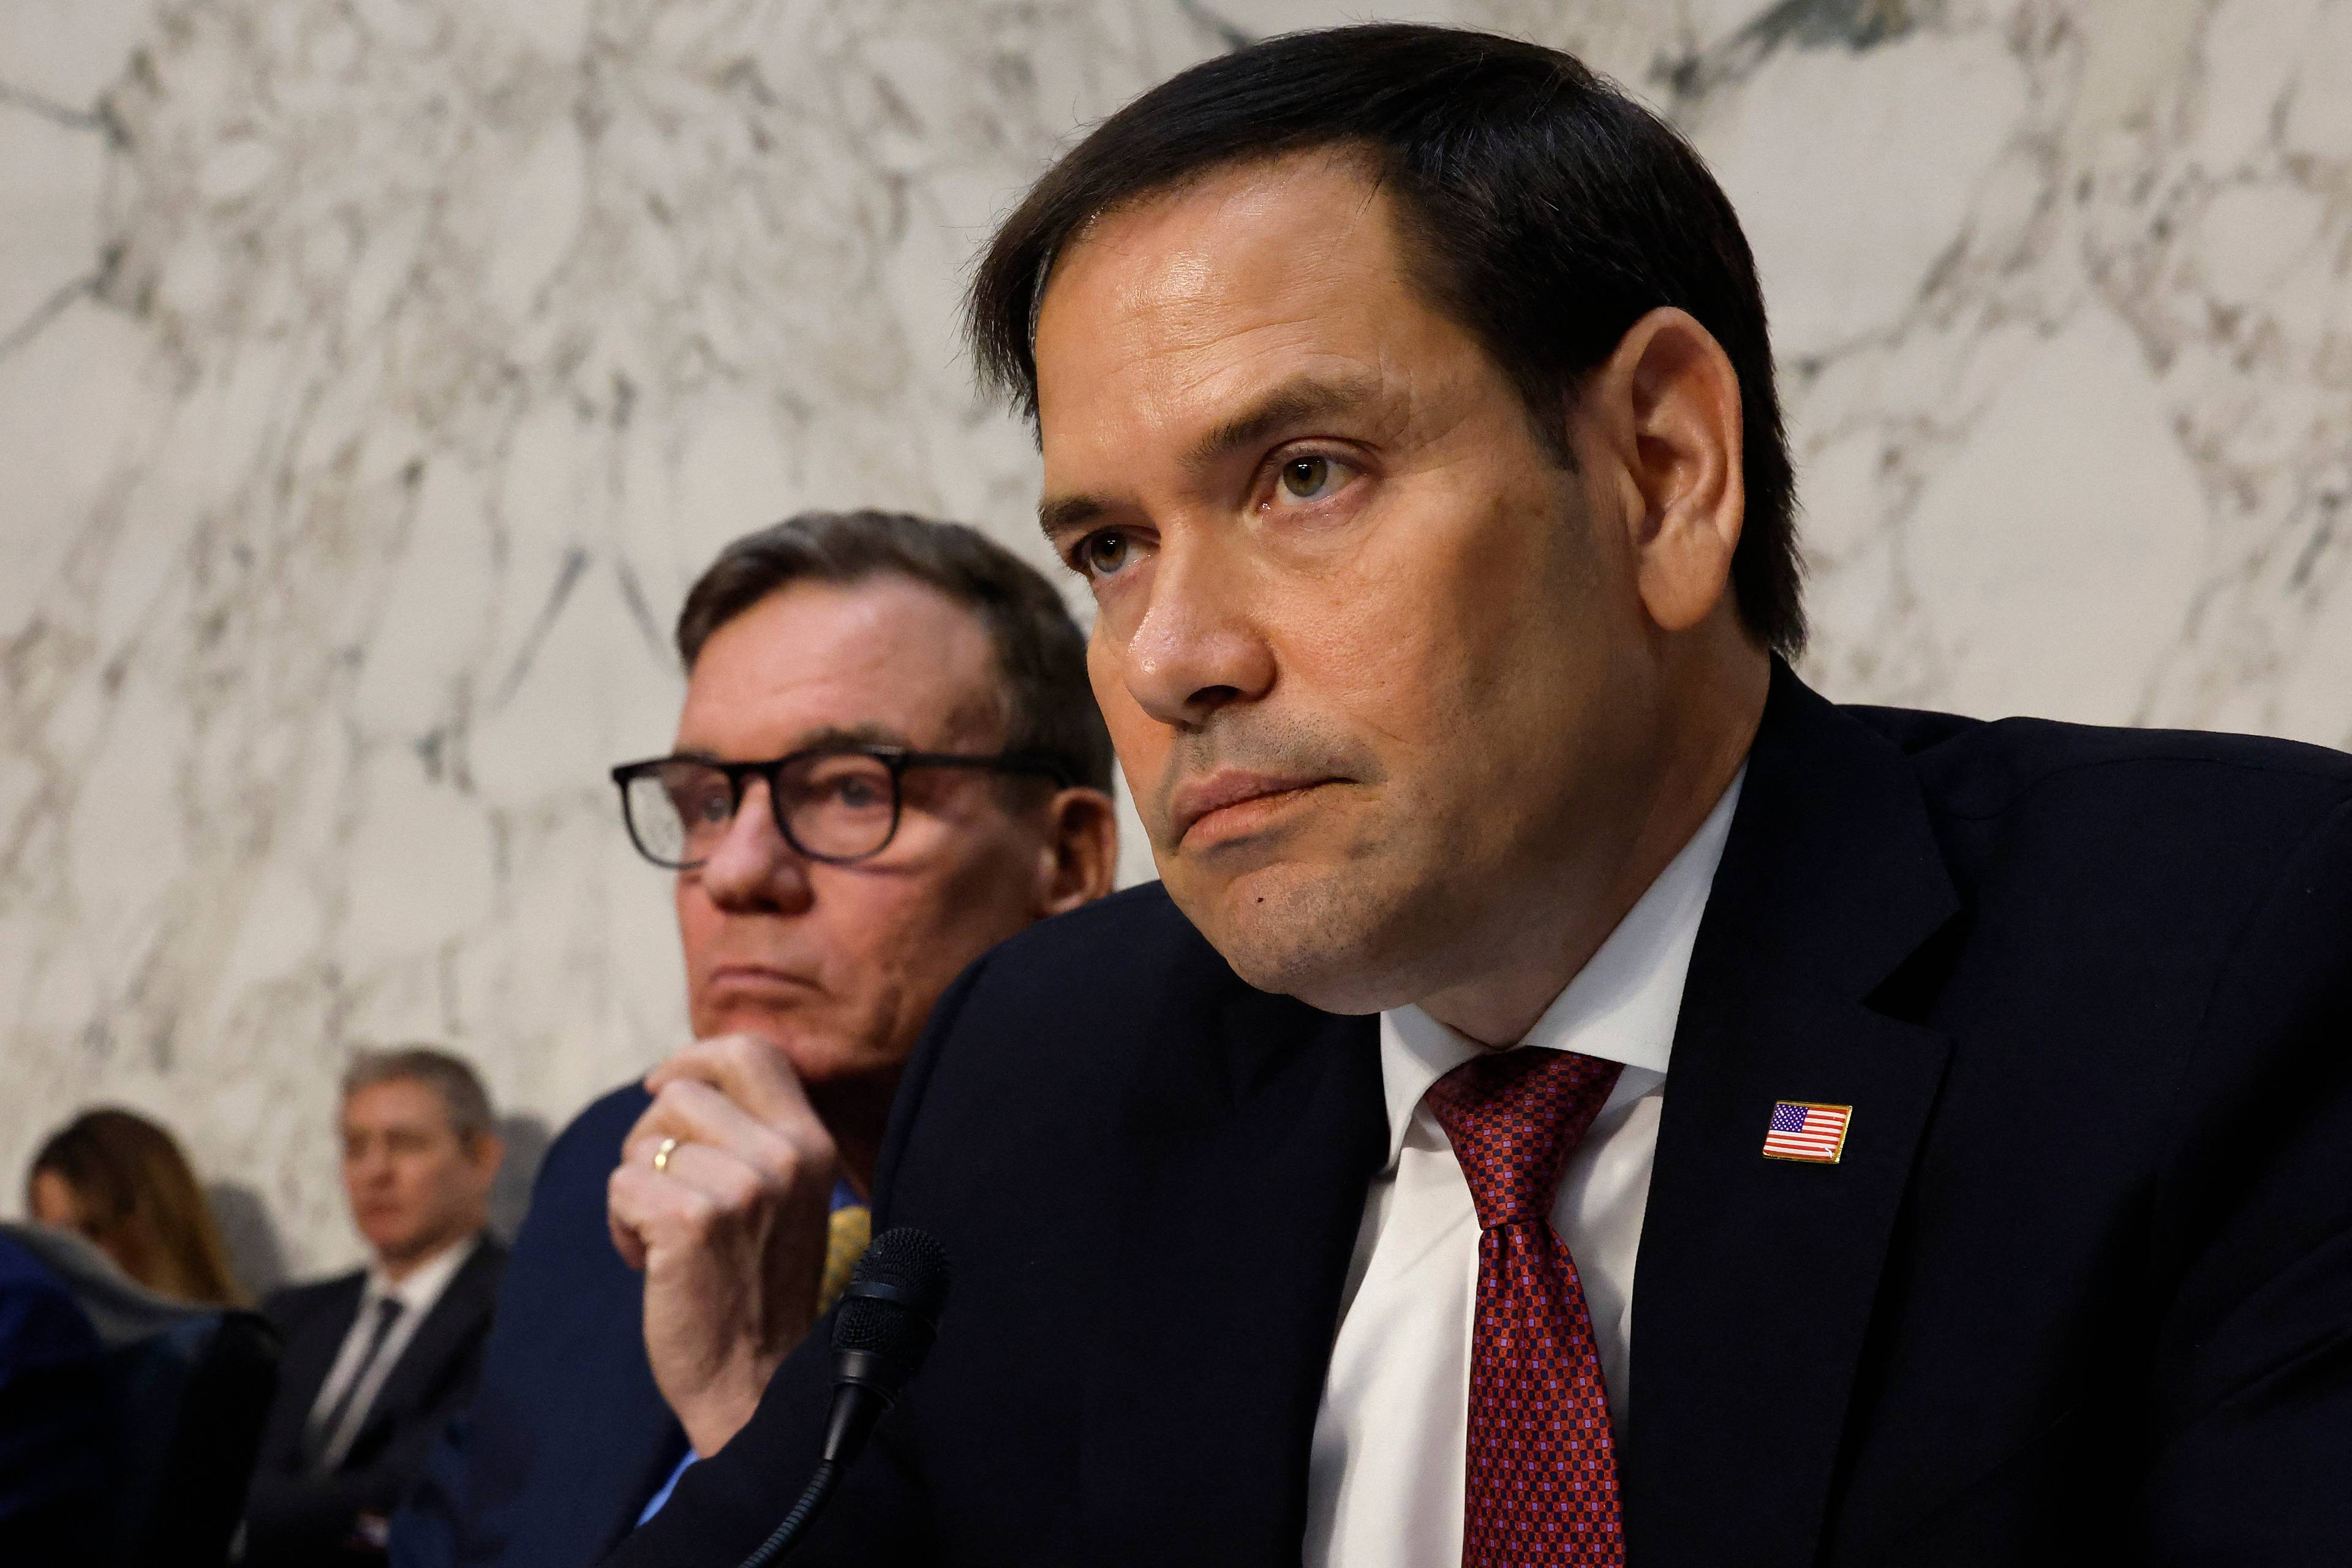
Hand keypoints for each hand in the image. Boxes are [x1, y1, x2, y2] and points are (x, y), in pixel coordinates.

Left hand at [607, 1034, 841, 1454]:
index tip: (662, 1091)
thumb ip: (753, 1136)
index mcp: (811, 1143)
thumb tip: (680, 1078)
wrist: (756, 1382)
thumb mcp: (781, 1196)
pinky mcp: (691, 1221)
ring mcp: (741, 1187)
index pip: (751, 1051)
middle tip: (664, 1191)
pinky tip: (653, 1262)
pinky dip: (622, 1225)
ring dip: (637, 1185)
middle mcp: (784, 1156)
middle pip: (682, 1092)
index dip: (694, 1058)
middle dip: (651, 1136)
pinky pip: (622, 1185)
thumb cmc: (755, 1287)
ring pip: (645, 1141)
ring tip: (666, 1236)